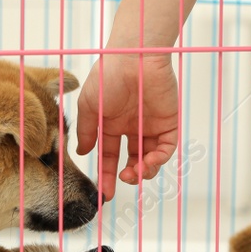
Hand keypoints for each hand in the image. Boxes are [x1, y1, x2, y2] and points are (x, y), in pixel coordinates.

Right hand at [75, 55, 180, 199]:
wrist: (134, 58)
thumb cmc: (108, 77)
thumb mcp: (89, 107)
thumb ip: (87, 131)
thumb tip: (82, 152)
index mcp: (111, 125)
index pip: (109, 156)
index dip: (106, 175)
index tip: (104, 193)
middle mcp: (131, 128)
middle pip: (131, 161)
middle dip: (127, 176)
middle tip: (123, 180)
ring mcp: (151, 126)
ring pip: (150, 158)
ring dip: (143, 171)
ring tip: (135, 172)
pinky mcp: (169, 122)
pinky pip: (166, 148)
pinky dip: (159, 159)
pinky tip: (148, 162)